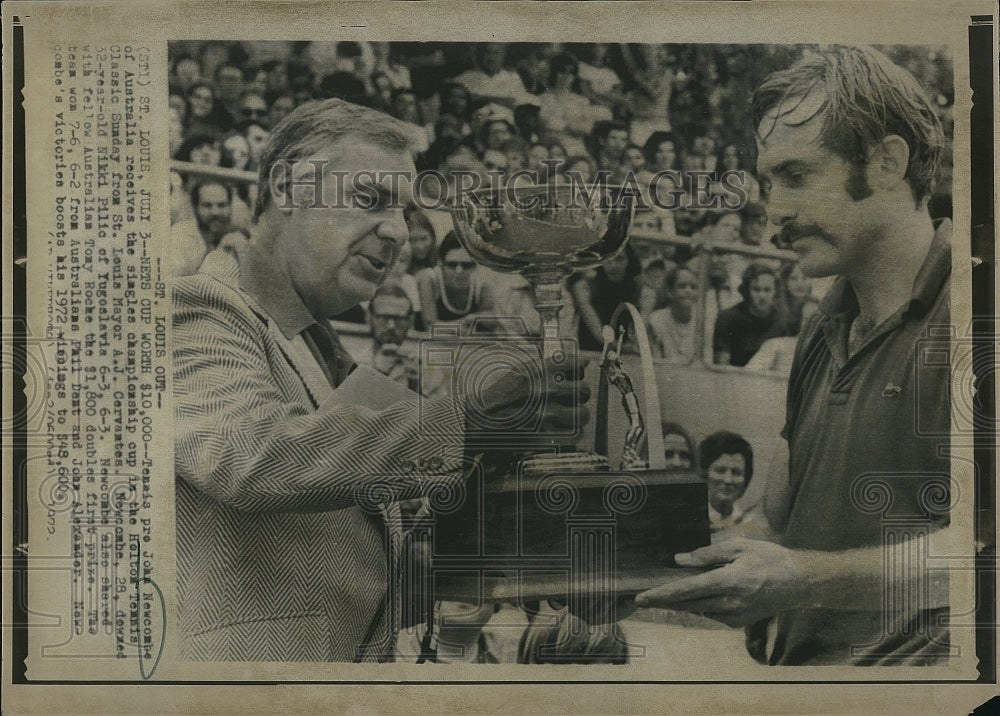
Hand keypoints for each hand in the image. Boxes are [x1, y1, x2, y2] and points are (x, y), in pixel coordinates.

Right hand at [464, 346, 589, 442]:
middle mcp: (548, 390)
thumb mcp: (519, 372)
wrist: (480, 418)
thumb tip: (569, 362)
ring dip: (579, 414)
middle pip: (583, 390)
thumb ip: (544, 367)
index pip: (576, 363)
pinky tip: (565, 429)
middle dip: (580, 394)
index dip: (579, 369)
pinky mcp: (547, 434)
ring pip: (583, 414)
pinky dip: (572, 433)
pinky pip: (574, 434)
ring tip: (571, 415)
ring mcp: (549, 413)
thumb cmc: (497, 396)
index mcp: (541, 371)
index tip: (577, 372)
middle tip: (573, 397)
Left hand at [634, 539, 813, 627]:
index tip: (641, 597)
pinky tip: (691, 597)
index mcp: (728, 581)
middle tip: (641, 598)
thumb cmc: (769, 558)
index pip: (686, 590)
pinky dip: (697, 605)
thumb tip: (680, 560)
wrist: (799, 582)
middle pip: (686, 604)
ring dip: (677, 604)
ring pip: (696, 611)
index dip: (661, 594)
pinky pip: (709, 614)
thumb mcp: (739, 547)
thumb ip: (707, 554)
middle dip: (662, 601)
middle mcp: (729, 603)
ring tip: (659, 596)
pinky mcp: (737, 623)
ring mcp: (734, 616)